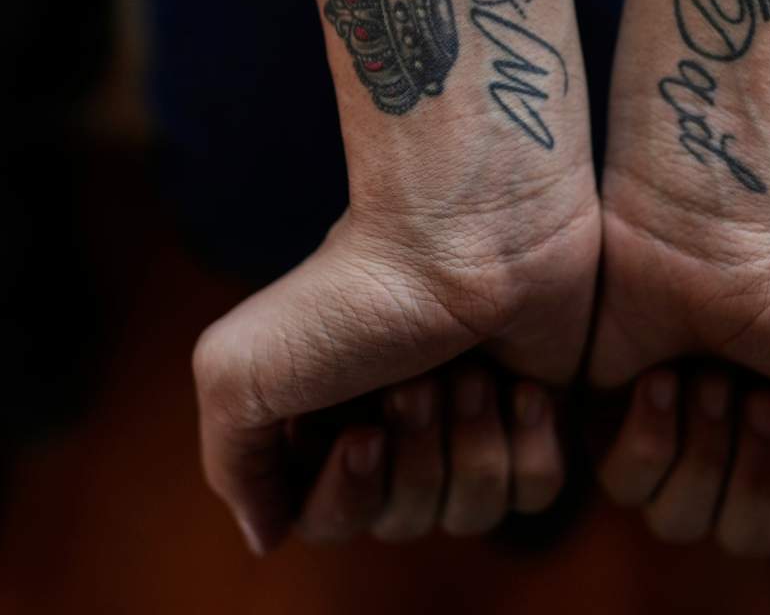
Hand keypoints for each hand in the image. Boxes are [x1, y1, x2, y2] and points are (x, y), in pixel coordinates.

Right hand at [194, 178, 598, 552]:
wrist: (469, 234)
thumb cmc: (354, 296)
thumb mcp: (239, 371)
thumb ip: (233, 466)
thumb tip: (267, 535)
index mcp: (324, 421)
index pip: (331, 523)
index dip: (350, 495)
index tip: (363, 433)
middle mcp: (396, 426)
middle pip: (405, 521)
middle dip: (414, 458)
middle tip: (414, 382)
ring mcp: (468, 421)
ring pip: (472, 514)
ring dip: (470, 445)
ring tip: (470, 372)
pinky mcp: (534, 413)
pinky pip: (534, 491)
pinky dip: (527, 446)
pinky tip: (519, 386)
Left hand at [590, 163, 769, 540]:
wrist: (729, 229)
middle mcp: (742, 443)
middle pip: (747, 539)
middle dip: (763, 467)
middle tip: (765, 390)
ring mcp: (674, 433)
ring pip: (683, 523)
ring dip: (709, 450)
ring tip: (715, 375)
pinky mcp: (611, 416)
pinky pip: (626, 487)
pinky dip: (654, 436)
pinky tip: (666, 376)